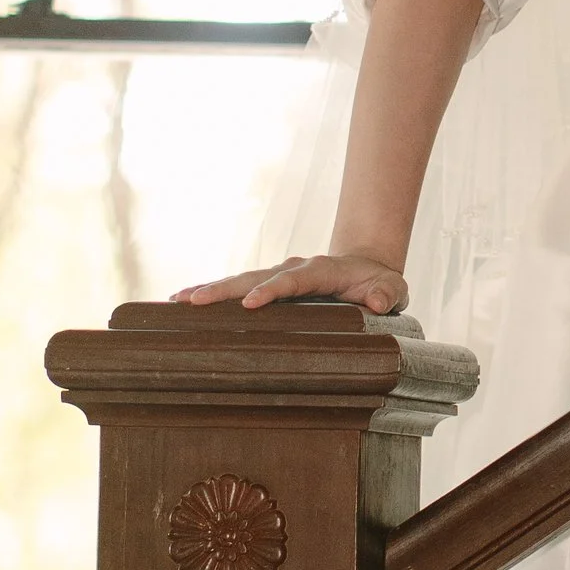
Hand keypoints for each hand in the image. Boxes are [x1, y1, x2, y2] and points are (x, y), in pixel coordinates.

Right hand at [173, 252, 408, 314]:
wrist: (367, 265)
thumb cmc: (379, 282)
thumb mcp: (393, 288)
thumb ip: (386, 293)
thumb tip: (375, 302)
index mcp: (321, 270)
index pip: (293, 280)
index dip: (272, 291)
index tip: (251, 304)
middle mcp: (293, 268)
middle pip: (255, 277)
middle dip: (224, 289)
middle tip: (193, 301)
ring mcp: (278, 275)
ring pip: (240, 280)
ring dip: (210, 290)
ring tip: (177, 301)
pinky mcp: (269, 285)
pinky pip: (239, 288)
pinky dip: (213, 293)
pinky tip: (184, 303)